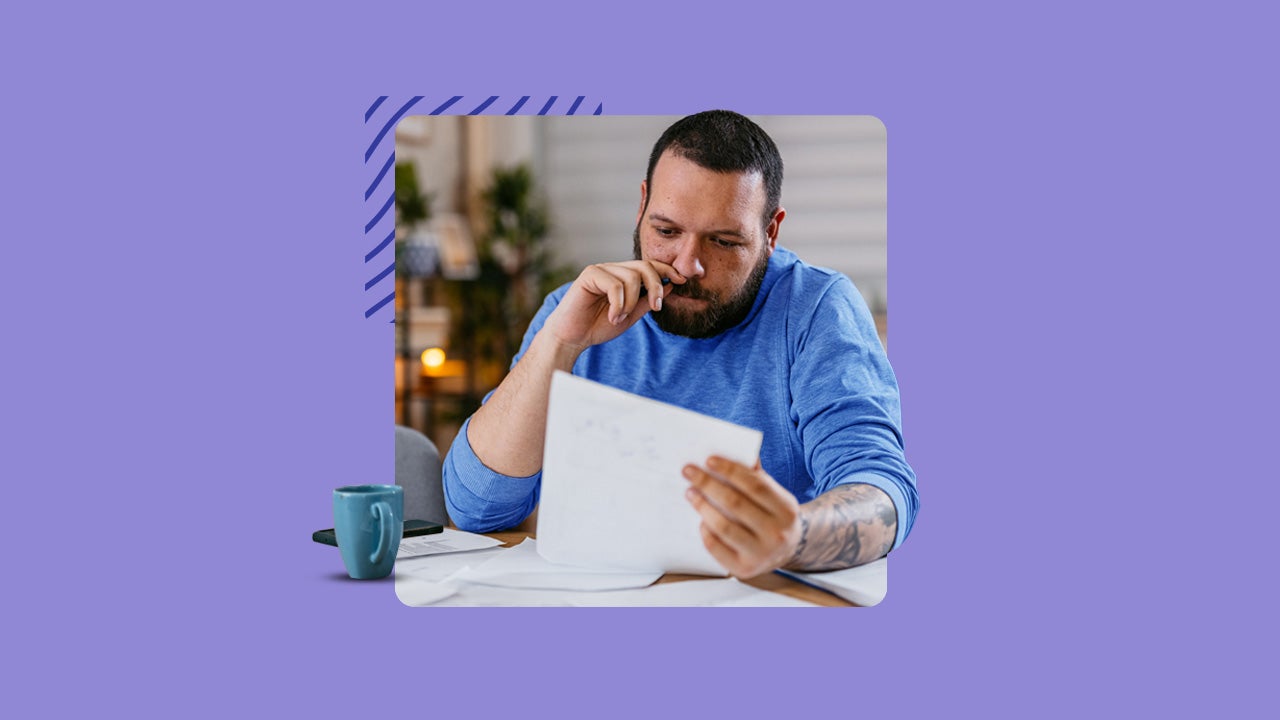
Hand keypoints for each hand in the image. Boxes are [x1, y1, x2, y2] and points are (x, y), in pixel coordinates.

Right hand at [542, 260, 685, 350]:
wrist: (572, 337)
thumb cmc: (598, 326)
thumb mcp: (631, 315)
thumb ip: (647, 301)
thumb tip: (671, 287)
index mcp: (623, 276)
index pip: (649, 266)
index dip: (667, 271)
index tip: (681, 281)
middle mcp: (613, 269)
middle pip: (644, 266)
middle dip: (656, 286)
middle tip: (657, 307)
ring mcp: (601, 270)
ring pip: (631, 276)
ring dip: (631, 302)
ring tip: (620, 318)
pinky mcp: (589, 275)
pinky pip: (615, 284)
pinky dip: (618, 303)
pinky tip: (611, 316)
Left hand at [683, 456, 801, 578]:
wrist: (788, 551)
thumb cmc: (773, 515)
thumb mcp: (775, 495)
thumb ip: (756, 476)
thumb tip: (730, 453)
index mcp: (786, 509)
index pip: (755, 484)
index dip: (730, 470)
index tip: (708, 460)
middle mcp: (776, 533)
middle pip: (735, 504)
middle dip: (708, 485)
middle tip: (689, 472)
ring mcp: (761, 553)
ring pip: (724, 527)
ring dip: (702, 506)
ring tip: (690, 493)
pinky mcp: (744, 569)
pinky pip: (717, 547)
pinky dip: (705, 531)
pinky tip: (700, 519)